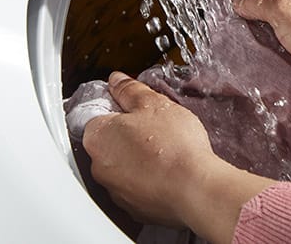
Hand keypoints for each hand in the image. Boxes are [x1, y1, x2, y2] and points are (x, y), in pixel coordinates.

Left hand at [83, 72, 274, 242]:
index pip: (96, 114)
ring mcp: (117, 192)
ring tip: (165, 148)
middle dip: (129, 131)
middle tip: (154, 124)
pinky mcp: (135, 209)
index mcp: (98, 137)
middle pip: (109, 141)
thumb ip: (129, 90)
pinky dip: (150, 178)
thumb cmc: (173, 146)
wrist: (195, 189)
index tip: (133, 105)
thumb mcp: (152, 103)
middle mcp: (100, 167)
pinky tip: (169, 169)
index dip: (117, 106)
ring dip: (139, 156)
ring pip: (124, 165)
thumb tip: (117, 81)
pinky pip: (139, 186)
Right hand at [233, 0, 290, 101]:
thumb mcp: (282, 6)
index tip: (234, 14)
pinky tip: (279, 64)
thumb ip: (257, 0)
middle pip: (269, 10)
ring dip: (271, 45)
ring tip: (263, 53)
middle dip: (257, 25)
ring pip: (279, 33)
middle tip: (247, 36)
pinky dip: (284, 58)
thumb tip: (239, 2)